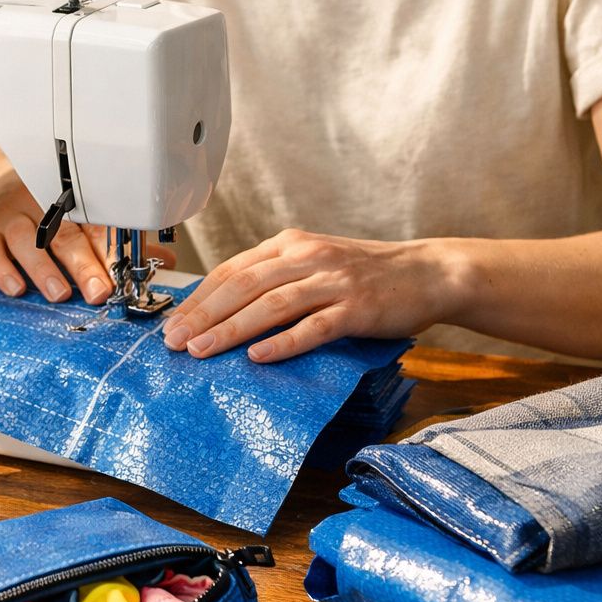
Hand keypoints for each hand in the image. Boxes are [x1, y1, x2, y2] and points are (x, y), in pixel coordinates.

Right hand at [0, 168, 114, 304]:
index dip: (107, 252)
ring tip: (59, 293)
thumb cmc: (47, 216)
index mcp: (71, 202)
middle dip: (82, 264)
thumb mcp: (78, 222)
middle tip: (97, 290)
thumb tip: (134, 270)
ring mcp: (10, 217)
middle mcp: (39, 204)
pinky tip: (16, 288)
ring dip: (44, 268)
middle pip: (63, 231)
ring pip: (25, 237)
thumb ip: (104, 246)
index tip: (118, 277)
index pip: (92, 224)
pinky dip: (2, 270)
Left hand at [161, 228, 455, 361]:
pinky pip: (313, 327)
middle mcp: (307, 256)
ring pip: (271, 304)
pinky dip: (283, 342)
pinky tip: (258, 357)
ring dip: (231, 329)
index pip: (233, 269)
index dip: (199, 297)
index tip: (173, 322)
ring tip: (202, 351)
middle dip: (203, 315)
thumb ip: (275, 278)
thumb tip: (226, 308)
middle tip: (174, 341)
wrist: (428, 272)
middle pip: (243, 285)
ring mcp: (333, 281)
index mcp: (291, 244)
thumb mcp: (315, 262)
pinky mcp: (356, 307)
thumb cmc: (367, 273)